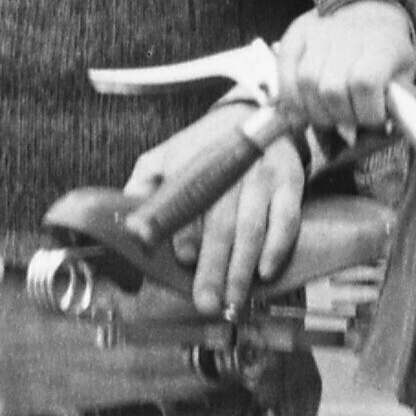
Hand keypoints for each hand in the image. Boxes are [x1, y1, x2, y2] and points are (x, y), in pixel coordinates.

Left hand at [123, 100, 305, 318]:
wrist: (252, 112)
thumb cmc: (203, 147)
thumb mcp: (165, 157)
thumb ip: (144, 186)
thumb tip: (126, 222)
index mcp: (193, 165)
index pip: (187, 203)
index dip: (184, 232)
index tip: (184, 259)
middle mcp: (228, 171)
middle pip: (220, 224)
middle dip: (213, 267)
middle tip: (206, 302)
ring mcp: (261, 177)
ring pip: (251, 227)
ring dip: (242, 267)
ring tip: (233, 300)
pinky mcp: (289, 182)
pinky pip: (287, 219)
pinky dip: (277, 246)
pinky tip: (266, 272)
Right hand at [273, 1, 415, 136]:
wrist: (370, 16)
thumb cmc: (387, 55)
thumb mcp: (404, 79)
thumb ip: (390, 108)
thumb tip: (360, 138)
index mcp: (381, 44)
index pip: (364, 83)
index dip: (366, 112)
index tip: (373, 119)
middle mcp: (347, 33)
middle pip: (331, 88)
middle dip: (339, 116)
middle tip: (347, 121)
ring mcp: (318, 31)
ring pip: (305, 82)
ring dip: (314, 110)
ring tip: (327, 114)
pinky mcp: (296, 33)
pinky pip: (284, 71)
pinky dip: (291, 96)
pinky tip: (303, 107)